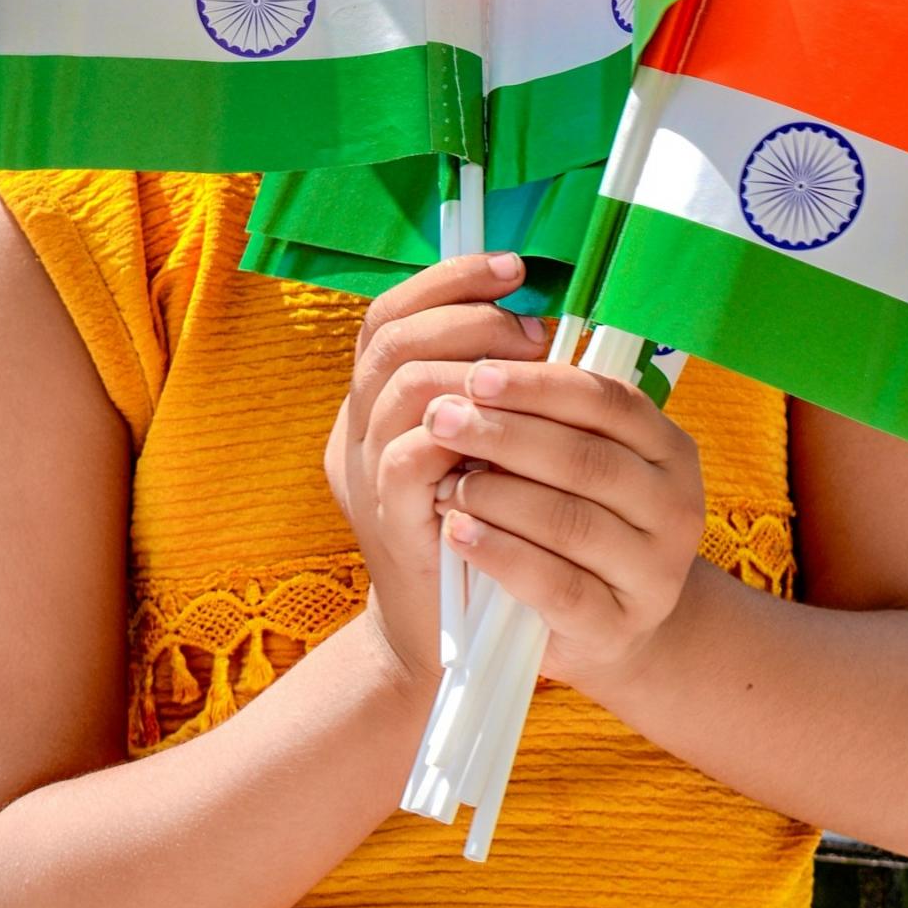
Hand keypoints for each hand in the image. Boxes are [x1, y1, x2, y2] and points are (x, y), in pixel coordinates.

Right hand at [325, 254, 550, 690]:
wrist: (449, 637)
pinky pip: (411, 455)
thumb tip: (550, 319)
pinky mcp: (388, 519)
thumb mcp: (481, 445)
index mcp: (374, 402)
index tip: (515, 269)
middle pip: (391, 337)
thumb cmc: (481, 527)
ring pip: (402, 385)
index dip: (449, 280)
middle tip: (537, 330)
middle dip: (472, 319)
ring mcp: (365, 474)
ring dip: (474, 366)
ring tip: (535, 369)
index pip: (389, 314)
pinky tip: (511, 422)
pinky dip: (464, 430)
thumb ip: (493, 388)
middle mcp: (356, 429)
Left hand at [428, 359, 706, 693]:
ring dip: (498, 496)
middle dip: (506, 434)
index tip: (476, 375)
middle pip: (586, 459)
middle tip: (442, 419)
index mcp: (669, 450)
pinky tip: (457, 534)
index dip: (540, 385)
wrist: (607, 627)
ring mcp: (653, 572)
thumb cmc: (583, 525)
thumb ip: (553, 422)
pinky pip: (556, 585)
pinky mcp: (617, 625)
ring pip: (571, 521)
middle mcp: (675, 506)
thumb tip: (480, 368)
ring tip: (445, 483)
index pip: (608, 402)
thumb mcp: (584, 467)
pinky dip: (501, 554)